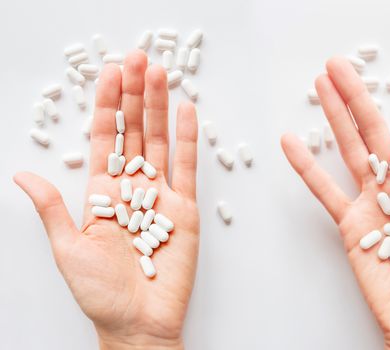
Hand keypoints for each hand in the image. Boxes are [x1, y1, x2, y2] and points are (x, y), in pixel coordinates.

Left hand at [14, 50, 198, 349]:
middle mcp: (132, 188)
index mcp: (102, 193)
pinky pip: (187, 168)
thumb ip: (51, 208)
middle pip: (133, 132)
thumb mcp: (68, 248)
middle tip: (138, 60)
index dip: (106, 106)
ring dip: (160, 109)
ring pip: (160, 142)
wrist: (139, 322)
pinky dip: (187, 140)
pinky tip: (187, 113)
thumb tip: (21, 174)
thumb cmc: (101, 293)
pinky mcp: (185, 209)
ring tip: (160, 76)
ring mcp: (161, 195)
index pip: (105, 139)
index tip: (110, 74)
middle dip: (134, 95)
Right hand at [281, 57, 389, 349]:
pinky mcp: (348, 224)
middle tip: (338, 68)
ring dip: (333, 119)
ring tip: (320, 87)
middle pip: (372, 135)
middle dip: (355, 100)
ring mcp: (369, 204)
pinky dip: (307, 168)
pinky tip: (293, 144)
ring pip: (347, 152)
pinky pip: (324, 191)